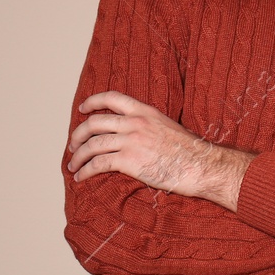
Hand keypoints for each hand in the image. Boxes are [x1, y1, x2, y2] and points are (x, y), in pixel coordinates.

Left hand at [68, 91, 248, 203]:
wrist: (201, 165)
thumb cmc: (190, 151)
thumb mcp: (168, 127)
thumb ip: (148, 126)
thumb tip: (134, 134)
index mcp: (145, 111)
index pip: (112, 98)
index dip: (93, 102)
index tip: (82, 109)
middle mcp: (135, 123)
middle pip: (94, 123)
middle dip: (78, 134)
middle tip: (73, 145)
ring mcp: (131, 141)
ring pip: (92, 144)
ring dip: (78, 156)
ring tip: (73, 165)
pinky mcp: (129, 160)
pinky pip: (98, 163)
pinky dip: (85, 170)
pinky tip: (81, 176)